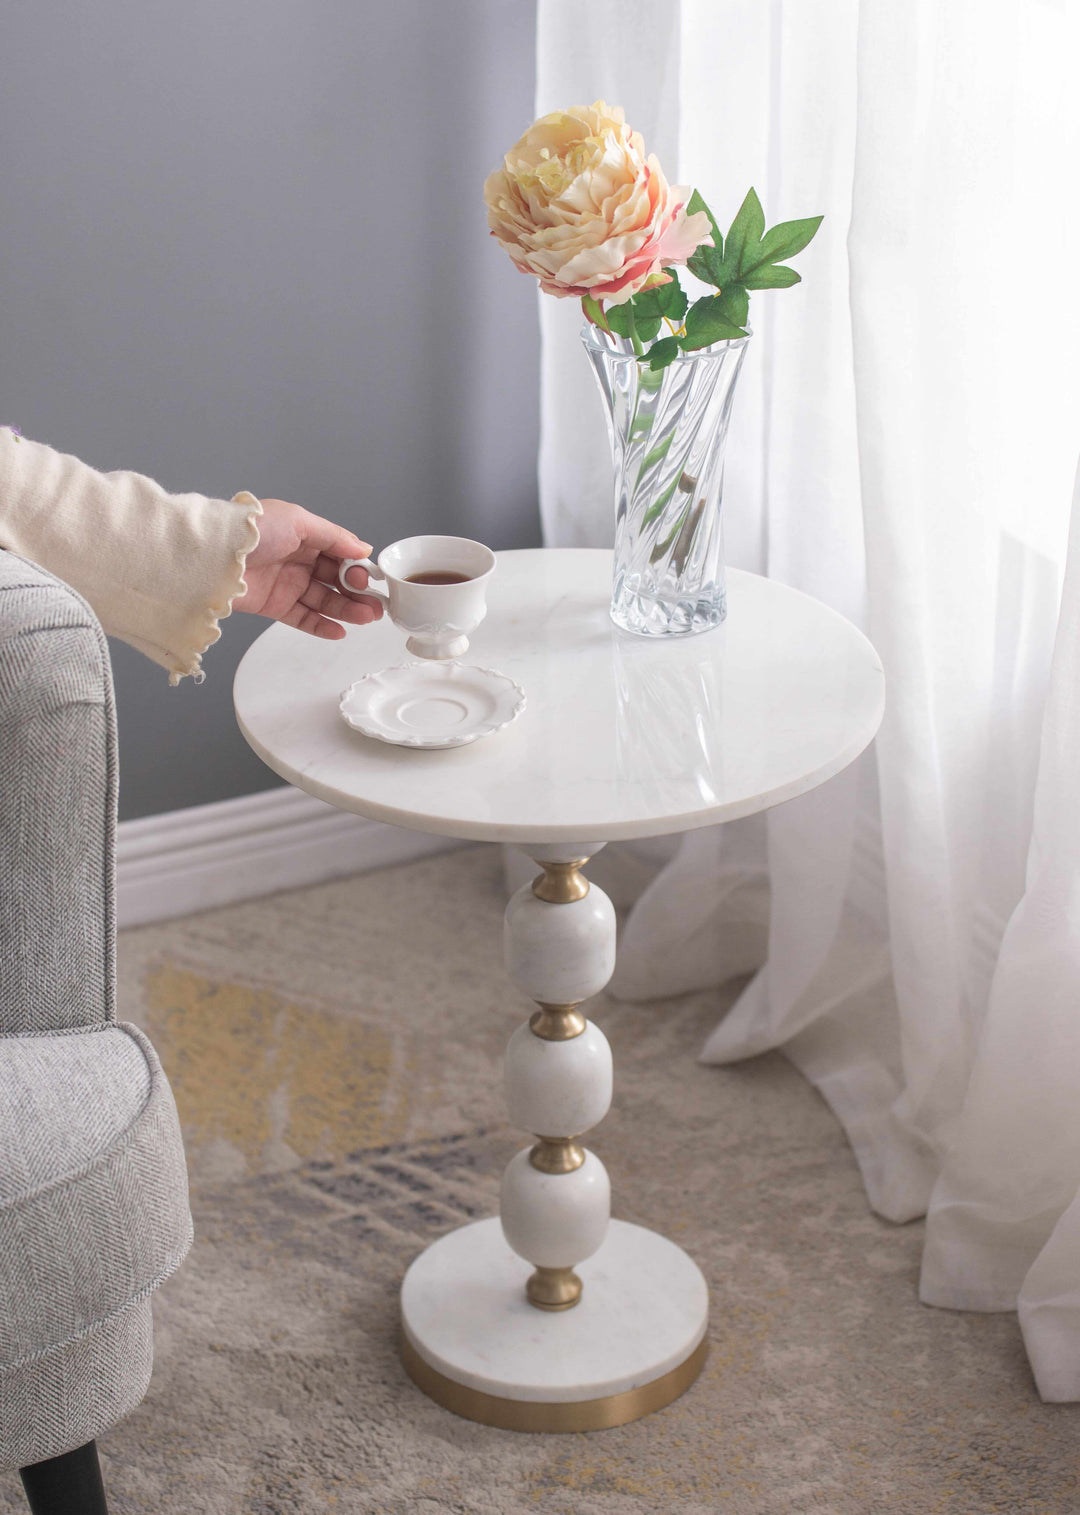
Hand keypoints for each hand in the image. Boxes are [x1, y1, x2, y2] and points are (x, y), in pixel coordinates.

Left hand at [234, 497, 382, 638]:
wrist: (216, 554)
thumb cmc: (254, 530)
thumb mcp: (300, 522)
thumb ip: (334, 537)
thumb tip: (363, 548)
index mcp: (304, 536)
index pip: (339, 554)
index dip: (357, 567)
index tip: (371, 578)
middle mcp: (297, 560)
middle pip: (335, 580)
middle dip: (357, 593)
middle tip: (374, 604)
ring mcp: (286, 584)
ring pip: (324, 601)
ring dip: (347, 610)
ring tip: (366, 618)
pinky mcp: (274, 606)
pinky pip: (304, 619)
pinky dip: (322, 626)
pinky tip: (341, 631)